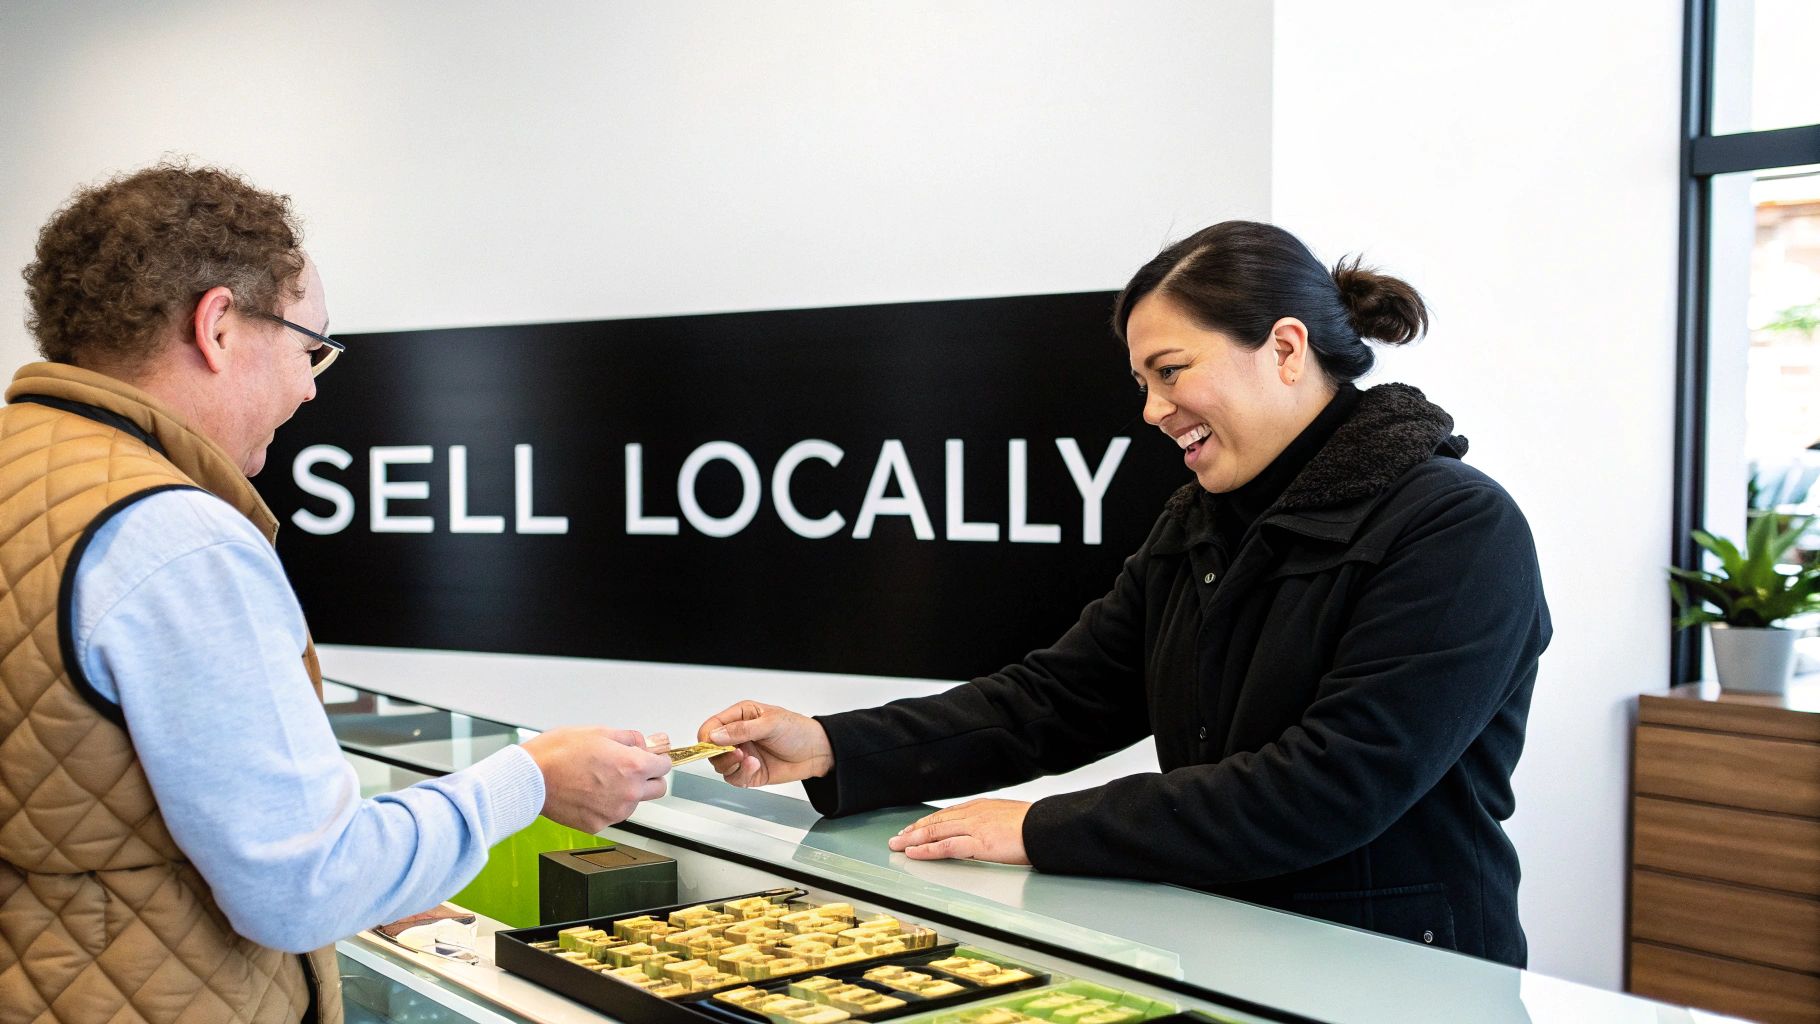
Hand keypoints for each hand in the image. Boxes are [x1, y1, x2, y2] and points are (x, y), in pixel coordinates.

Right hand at [520, 727, 671, 832]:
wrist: (531, 778)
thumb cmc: (558, 753)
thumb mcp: (599, 732)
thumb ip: (629, 738)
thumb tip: (645, 742)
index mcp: (633, 766)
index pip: (665, 765)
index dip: (657, 758)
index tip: (652, 757)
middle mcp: (629, 792)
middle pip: (658, 788)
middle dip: (649, 777)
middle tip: (630, 768)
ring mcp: (614, 812)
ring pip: (634, 803)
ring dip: (626, 792)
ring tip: (599, 778)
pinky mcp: (598, 825)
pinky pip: (611, 814)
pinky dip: (605, 805)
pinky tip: (588, 792)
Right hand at [698, 700, 833, 787]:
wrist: (817, 752)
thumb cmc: (797, 730)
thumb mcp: (770, 723)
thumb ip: (741, 730)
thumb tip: (715, 736)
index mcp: (739, 716)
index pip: (710, 727)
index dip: (707, 738)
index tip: (713, 745)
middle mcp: (737, 736)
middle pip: (711, 750)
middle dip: (720, 754)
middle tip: (737, 753)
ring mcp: (742, 755)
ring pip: (721, 766)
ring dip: (732, 765)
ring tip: (750, 760)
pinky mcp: (749, 773)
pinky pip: (734, 778)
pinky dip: (742, 775)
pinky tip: (755, 767)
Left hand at [886, 799, 1031, 864]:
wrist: (1047, 826)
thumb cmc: (1035, 825)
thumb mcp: (1010, 818)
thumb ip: (994, 822)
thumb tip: (990, 830)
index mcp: (982, 807)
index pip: (947, 814)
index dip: (928, 822)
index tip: (915, 828)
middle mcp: (974, 814)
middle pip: (936, 821)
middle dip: (914, 829)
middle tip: (897, 837)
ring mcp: (974, 827)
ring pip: (936, 831)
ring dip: (913, 839)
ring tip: (897, 845)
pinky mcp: (978, 843)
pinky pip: (946, 846)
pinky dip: (927, 849)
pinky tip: (914, 852)